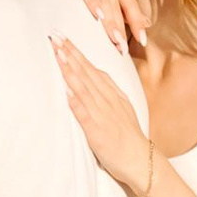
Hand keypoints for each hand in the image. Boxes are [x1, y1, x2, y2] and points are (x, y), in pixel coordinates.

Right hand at [48, 0, 149, 58]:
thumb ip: (121, 9)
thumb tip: (147, 24)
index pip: (129, 4)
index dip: (137, 23)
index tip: (143, 41)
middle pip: (117, 5)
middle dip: (121, 28)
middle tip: (123, 48)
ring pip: (104, 0)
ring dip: (110, 21)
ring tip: (115, 39)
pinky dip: (92, 2)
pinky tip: (97, 16)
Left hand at [53, 34, 155, 196]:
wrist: (141, 160)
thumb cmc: (128, 136)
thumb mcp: (120, 107)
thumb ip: (106, 93)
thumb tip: (91, 78)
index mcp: (112, 93)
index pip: (91, 68)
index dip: (76, 52)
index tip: (63, 38)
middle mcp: (107, 99)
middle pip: (85, 72)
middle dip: (69, 53)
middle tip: (55, 36)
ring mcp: (102, 113)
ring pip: (83, 87)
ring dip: (70, 69)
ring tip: (58, 53)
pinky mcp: (97, 130)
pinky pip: (85, 113)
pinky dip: (75, 100)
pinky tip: (66, 89)